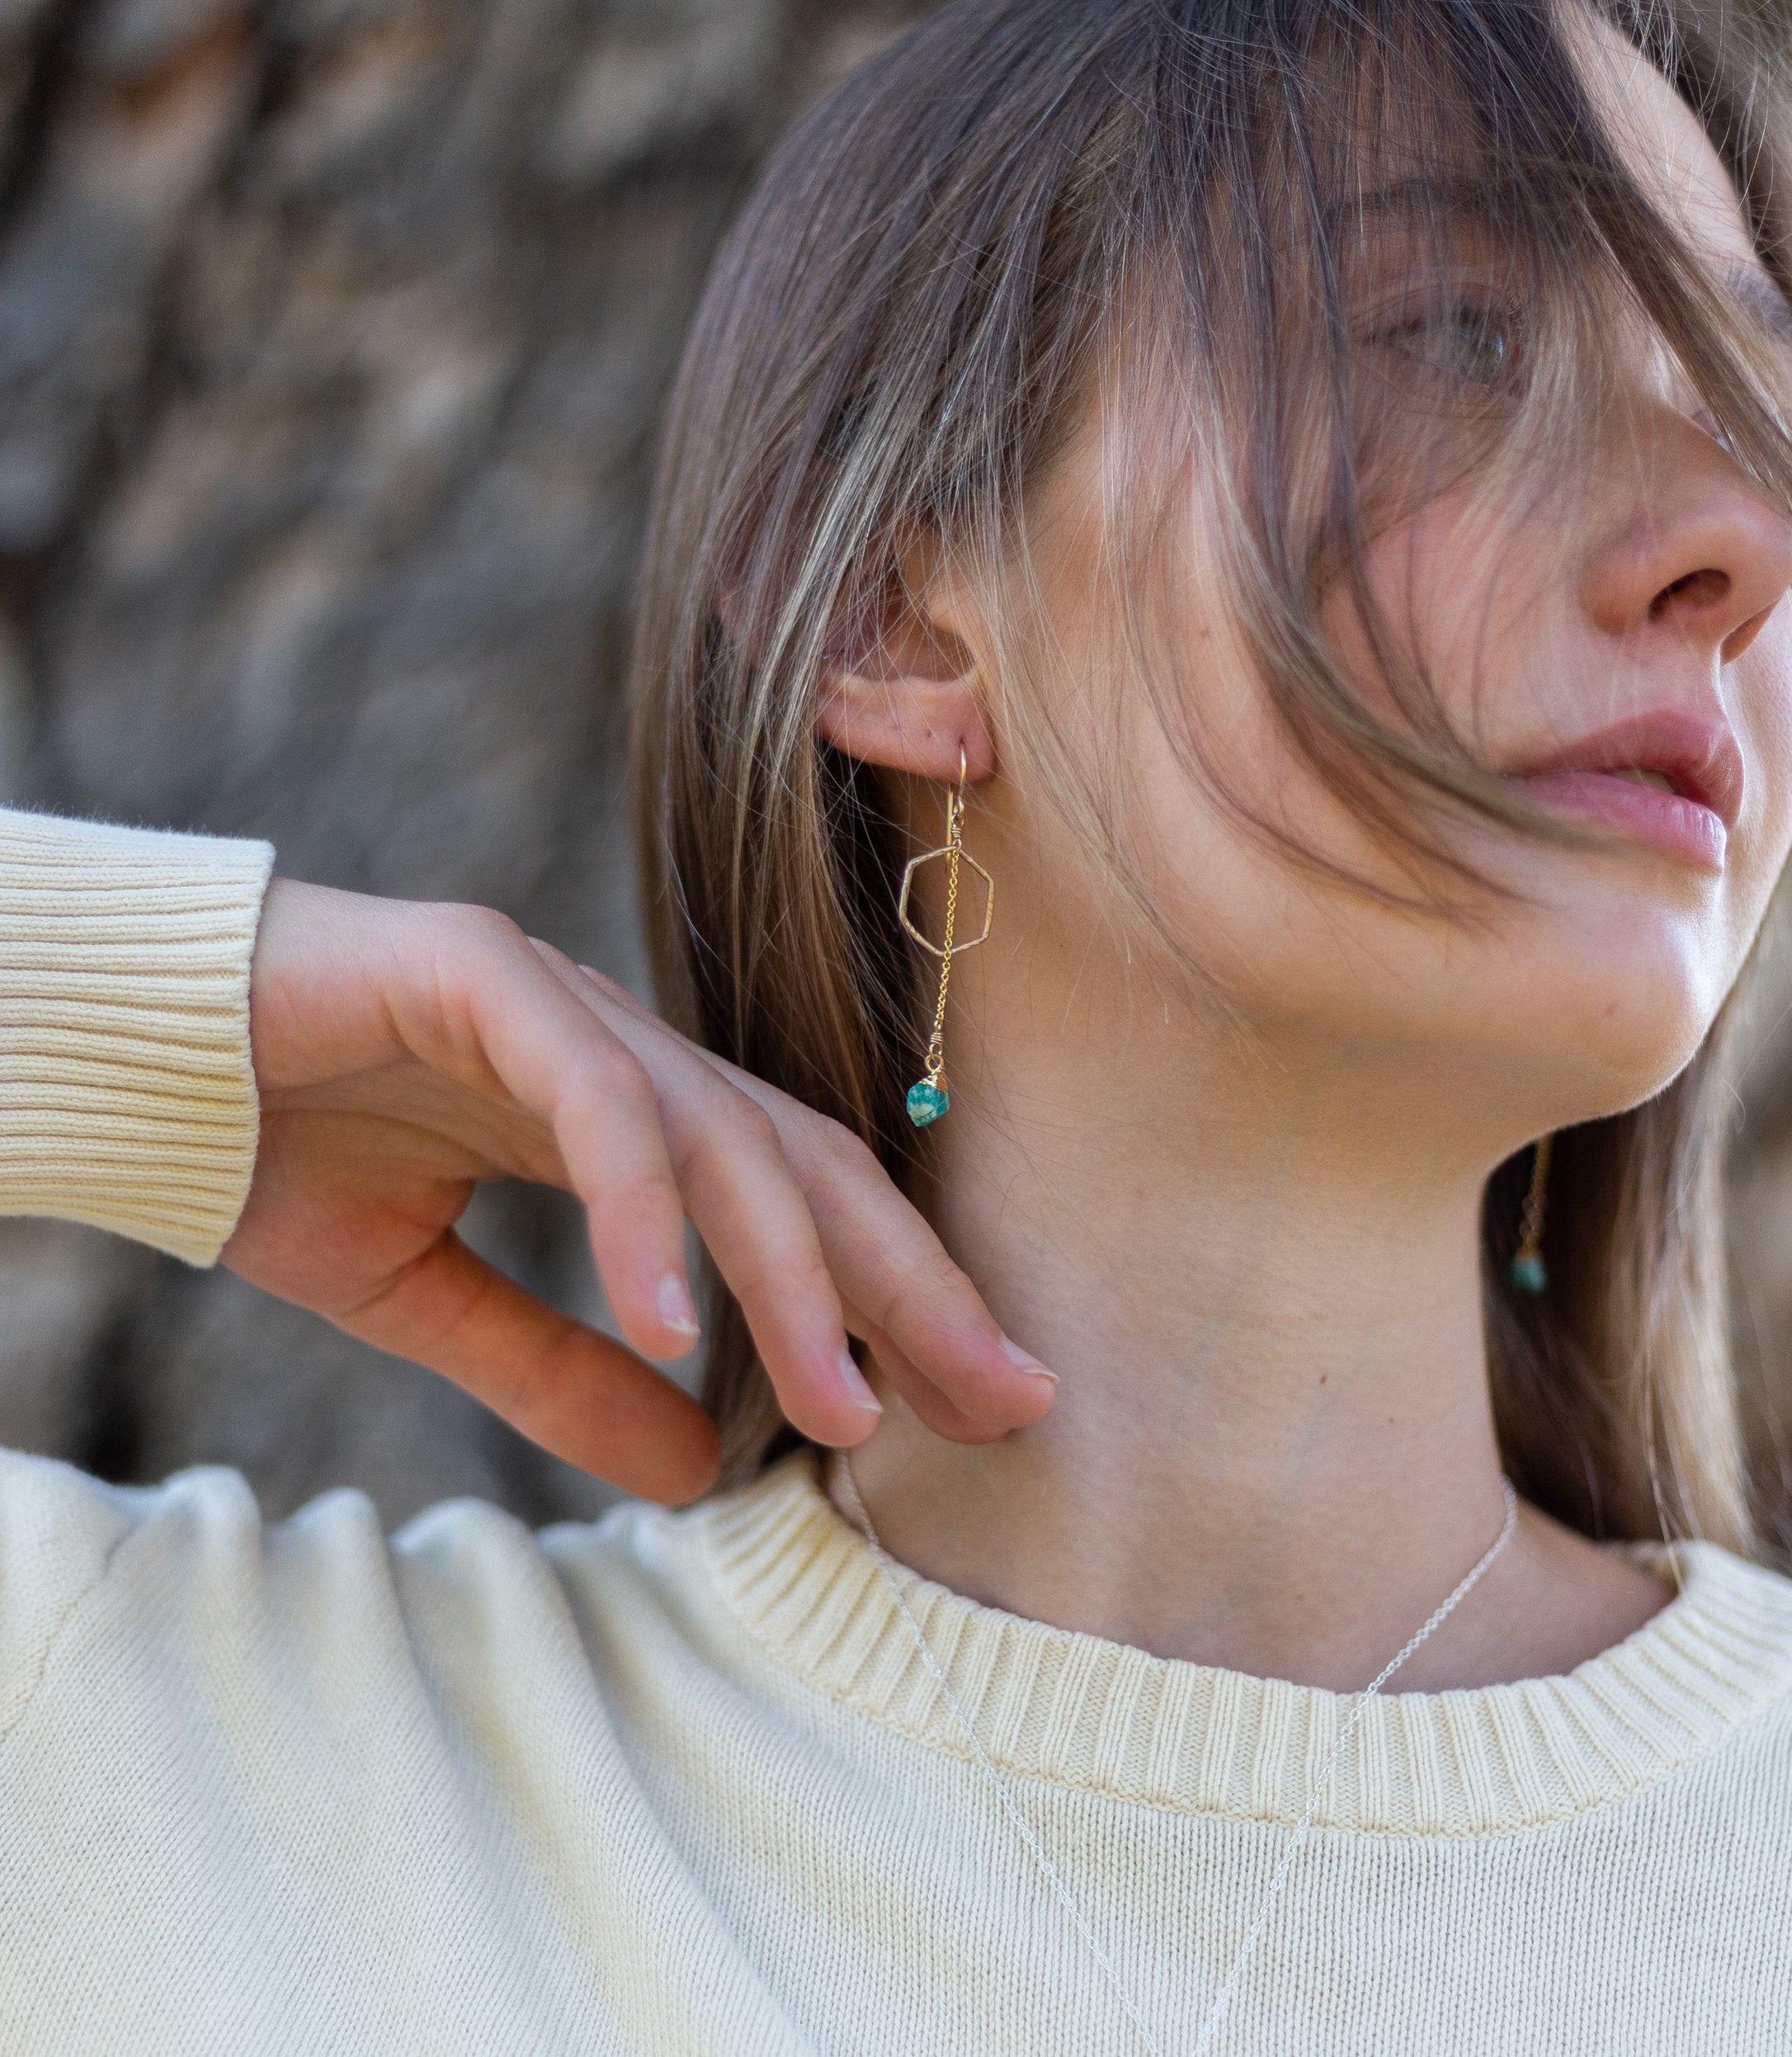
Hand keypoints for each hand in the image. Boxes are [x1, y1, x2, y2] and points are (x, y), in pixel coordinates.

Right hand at [222, 880, 1054, 1503]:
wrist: (130, 1051)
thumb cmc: (276, 1150)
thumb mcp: (429, 1298)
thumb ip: (557, 1371)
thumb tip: (686, 1473)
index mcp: (630, 1114)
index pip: (799, 1204)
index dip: (897, 1297)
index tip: (983, 1400)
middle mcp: (624, 1050)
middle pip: (807, 1164)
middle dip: (909, 1285)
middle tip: (1003, 1400)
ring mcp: (563, 1005)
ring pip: (725, 1136)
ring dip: (791, 1277)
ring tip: (845, 1407)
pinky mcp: (486, 976)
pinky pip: (594, 1102)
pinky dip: (638, 1212)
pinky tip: (668, 1320)